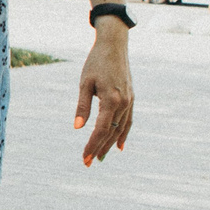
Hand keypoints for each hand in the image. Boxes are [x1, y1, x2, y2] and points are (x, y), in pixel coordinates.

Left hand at [73, 24, 132, 165]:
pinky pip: (128, 121)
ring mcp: (130, 101)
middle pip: (111, 132)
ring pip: (121, 128)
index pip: (100, 129)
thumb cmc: (96, 63)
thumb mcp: (85, 83)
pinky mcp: (131, 98)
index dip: (92, 145)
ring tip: (101, 157)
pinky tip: (119, 145)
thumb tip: (77, 128)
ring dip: (111, 144)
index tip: (84, 158)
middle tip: (89, 163)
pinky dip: (123, 134)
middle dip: (100, 148)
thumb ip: (82, 106)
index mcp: (111, 99)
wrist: (114, 46)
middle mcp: (124, 103)